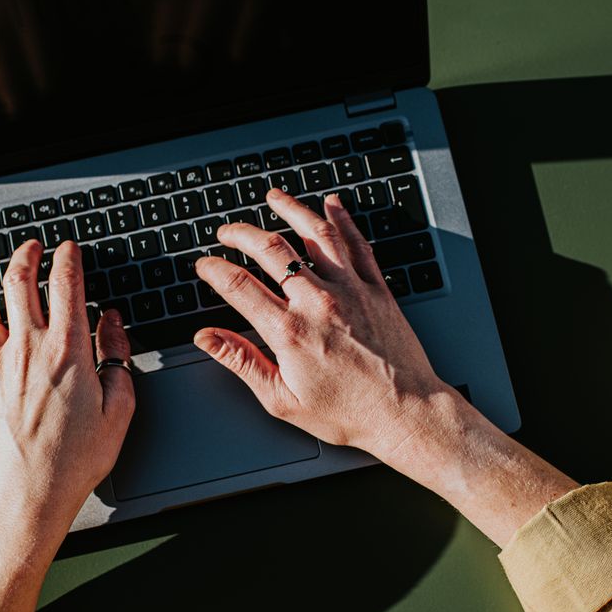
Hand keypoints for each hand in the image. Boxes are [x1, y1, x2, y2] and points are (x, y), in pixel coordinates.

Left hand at [0, 239, 134, 611]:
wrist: (30, 489)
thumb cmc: (76, 457)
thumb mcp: (120, 406)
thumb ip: (117, 356)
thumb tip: (112, 323)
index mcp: (68, 349)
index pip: (66, 286)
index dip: (68, 260)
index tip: (70, 249)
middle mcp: (28, 347)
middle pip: (20, 284)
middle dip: (26, 256)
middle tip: (32, 245)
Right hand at [194, 190, 576, 545]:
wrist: (406, 413)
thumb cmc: (349, 413)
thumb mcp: (283, 400)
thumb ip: (242, 362)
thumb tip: (208, 338)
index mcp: (289, 332)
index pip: (239, 286)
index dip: (215, 269)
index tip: (205, 264)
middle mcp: (318, 303)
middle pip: (272, 250)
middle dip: (242, 234)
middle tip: (228, 232)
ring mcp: (350, 291)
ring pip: (315, 235)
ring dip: (291, 210)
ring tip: (274, 198)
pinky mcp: (377, 289)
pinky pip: (357, 244)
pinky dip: (342, 220)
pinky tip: (332, 206)